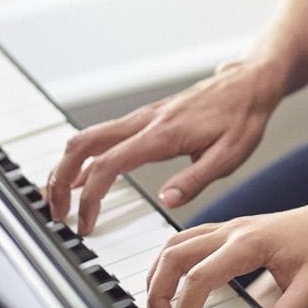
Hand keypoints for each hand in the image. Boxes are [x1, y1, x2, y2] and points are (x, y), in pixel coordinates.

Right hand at [45, 58, 282, 233]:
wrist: (250, 83)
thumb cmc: (243, 118)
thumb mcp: (229, 156)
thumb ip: (196, 180)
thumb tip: (166, 201)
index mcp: (162, 134)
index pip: (108, 166)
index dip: (89, 197)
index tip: (85, 224)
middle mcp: (145, 121)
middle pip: (83, 144)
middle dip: (60, 179)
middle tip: (56, 212)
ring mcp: (144, 116)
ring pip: (89, 136)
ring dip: (67, 165)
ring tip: (61, 198)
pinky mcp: (148, 116)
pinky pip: (104, 133)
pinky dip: (85, 155)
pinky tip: (86, 174)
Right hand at [145, 197, 307, 307]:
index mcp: (250, 242)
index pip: (199, 276)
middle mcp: (234, 230)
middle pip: (175, 254)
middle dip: (158, 292)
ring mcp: (232, 227)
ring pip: (177, 242)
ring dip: (159, 274)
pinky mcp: (234, 230)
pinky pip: (190, 240)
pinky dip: (172, 262)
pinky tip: (173, 285)